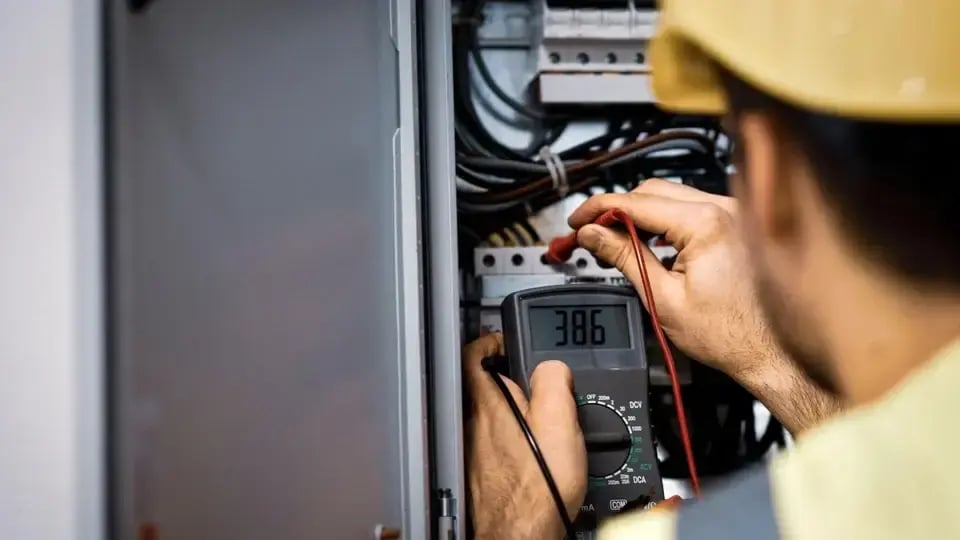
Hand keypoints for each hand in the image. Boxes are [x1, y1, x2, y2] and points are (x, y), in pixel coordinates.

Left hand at [463, 333, 586, 539]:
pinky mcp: (478, 473)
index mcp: (489, 404)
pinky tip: (531, 456)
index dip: (490, 339)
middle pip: (483, 385)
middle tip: (533, 383)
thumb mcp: (560, 422)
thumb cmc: (538, 489)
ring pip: (487, 417)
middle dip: (508, 380)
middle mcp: (473, 425)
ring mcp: (472, 450)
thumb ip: (553, 381)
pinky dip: (508, 441)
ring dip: (509, 412)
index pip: (474, 353)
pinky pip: (491, 444)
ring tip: (539, 421)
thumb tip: (552, 366)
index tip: (504, 340)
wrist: (521, 534)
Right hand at [569, 180, 839, 433]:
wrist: (772, 353)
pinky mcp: (738, 224)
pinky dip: (666, 221)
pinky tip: (651, 243)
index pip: (635, 201)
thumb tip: (593, 235)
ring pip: (672, 197)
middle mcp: (724, 209)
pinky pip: (692, 209)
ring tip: (616, 241)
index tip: (576, 220)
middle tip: (590, 233)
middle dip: (616, 210)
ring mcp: (734, 214)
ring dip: (641, 214)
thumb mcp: (662, 297)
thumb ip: (624, 257)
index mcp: (704, 223)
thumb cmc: (730, 335)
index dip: (598, 210)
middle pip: (652, 191)